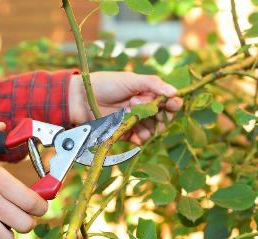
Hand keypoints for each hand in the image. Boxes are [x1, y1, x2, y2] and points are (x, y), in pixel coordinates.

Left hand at [68, 72, 182, 143]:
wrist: (81, 98)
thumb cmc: (105, 84)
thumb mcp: (131, 79)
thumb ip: (153, 84)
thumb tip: (175, 92)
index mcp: (147, 93)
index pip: (168, 102)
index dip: (173, 104)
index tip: (173, 103)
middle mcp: (143, 108)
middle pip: (163, 118)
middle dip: (159, 114)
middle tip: (143, 106)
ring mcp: (134, 121)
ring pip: (152, 130)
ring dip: (148, 125)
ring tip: (131, 113)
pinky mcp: (125, 133)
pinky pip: (139, 139)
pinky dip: (140, 138)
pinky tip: (135, 133)